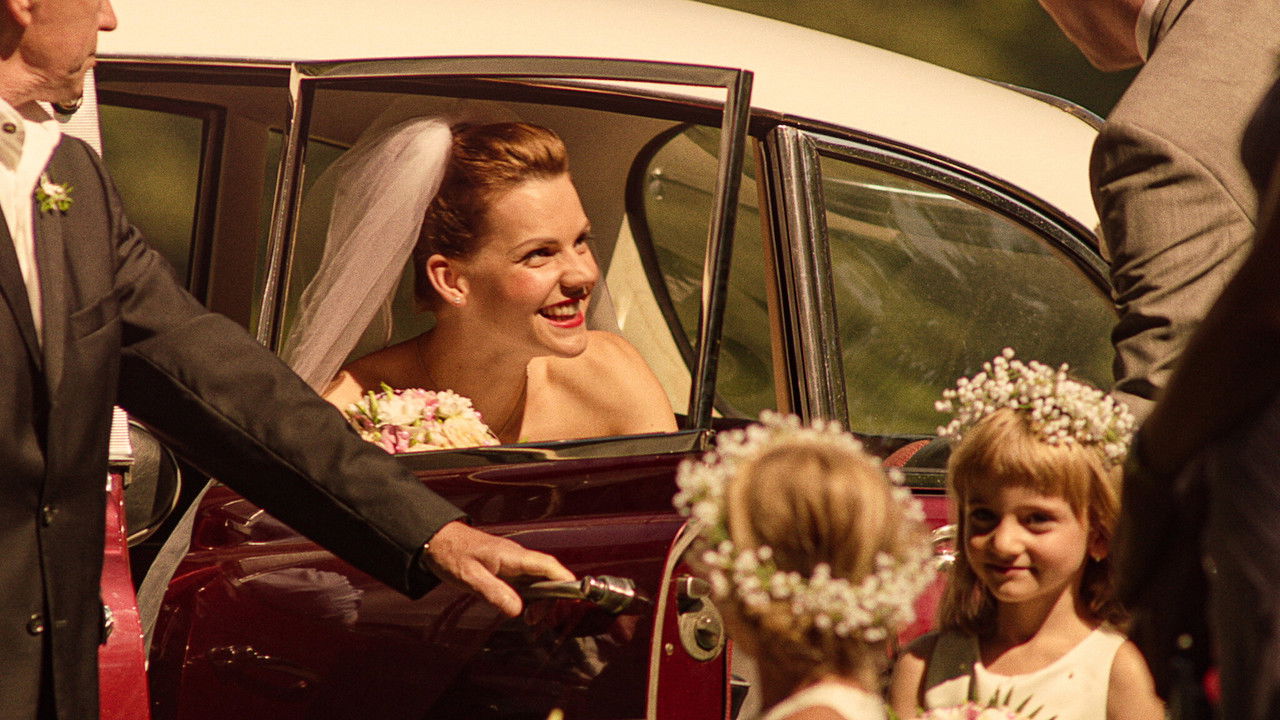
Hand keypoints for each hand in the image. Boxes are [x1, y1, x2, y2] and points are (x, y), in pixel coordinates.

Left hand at [421, 521, 573, 616]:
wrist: (437, 540)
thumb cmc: (452, 554)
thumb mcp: (470, 577)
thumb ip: (494, 593)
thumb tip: (518, 609)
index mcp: (513, 556)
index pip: (549, 566)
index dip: (565, 581)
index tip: (574, 597)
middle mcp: (518, 557)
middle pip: (549, 576)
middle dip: (550, 599)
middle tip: (535, 620)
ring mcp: (513, 562)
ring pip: (539, 580)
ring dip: (540, 600)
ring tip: (528, 618)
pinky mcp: (507, 567)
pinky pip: (527, 581)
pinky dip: (530, 596)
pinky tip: (519, 607)